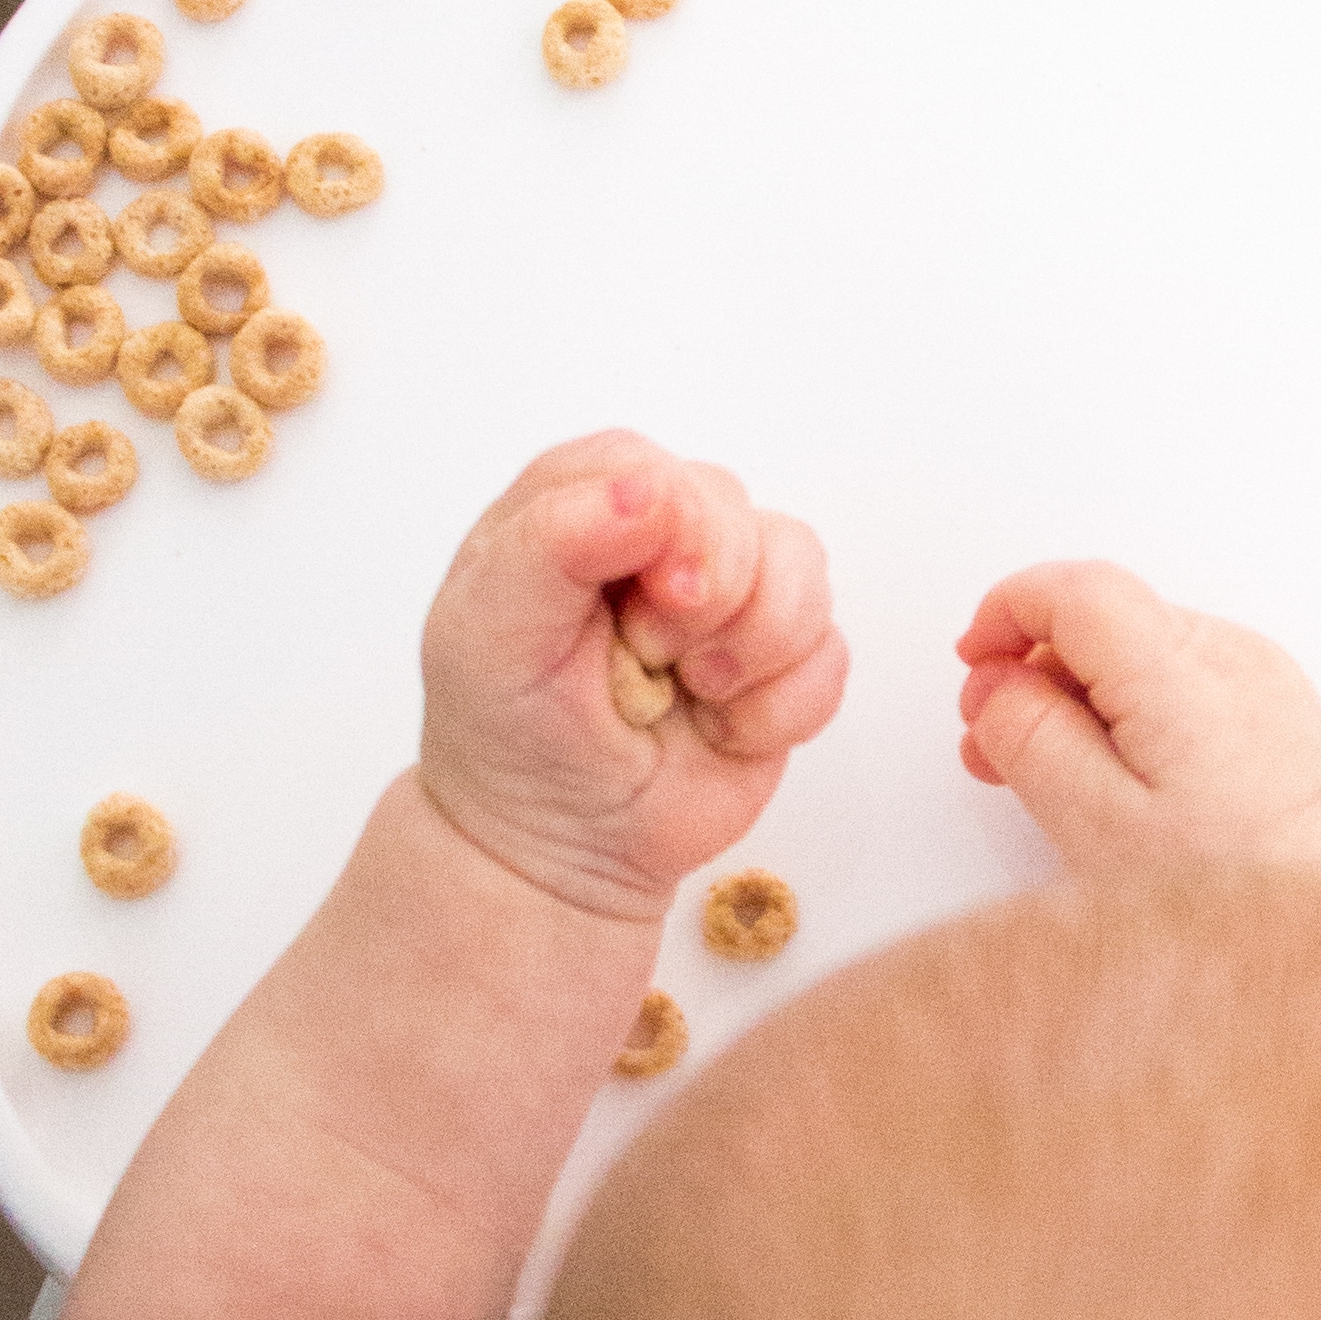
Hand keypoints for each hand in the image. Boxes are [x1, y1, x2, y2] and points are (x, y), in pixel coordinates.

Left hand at [421, 434, 844, 921]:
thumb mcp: (489, 628)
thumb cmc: (506, 731)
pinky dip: (779, 709)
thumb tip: (649, 489)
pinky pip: (831, 655)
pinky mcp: (780, 662)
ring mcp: (730, 596)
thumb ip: (553, 539)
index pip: (655, 470)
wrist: (552, 848)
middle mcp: (663, 537)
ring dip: (752, 650)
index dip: (670, 530)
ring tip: (692, 693)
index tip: (640, 608)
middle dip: (709, 602)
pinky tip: (722, 731)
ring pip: (805, 570)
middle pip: (739, 514)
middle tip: (651, 659)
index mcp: (582, 503)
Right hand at [954, 563, 1320, 881]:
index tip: (974, 662)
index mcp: (1181, 673)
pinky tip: (1114, 770)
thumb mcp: (1094, 822)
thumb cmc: (1228, 884)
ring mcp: (1257, 671)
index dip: (1008, 612)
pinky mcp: (1272, 698)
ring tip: (1050, 772)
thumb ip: (1030, 738)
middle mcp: (1227, 653)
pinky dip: (1129, 702)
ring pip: (1137, 643)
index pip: (1076, 590)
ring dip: (1078, 688)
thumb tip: (995, 685)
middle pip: (1103, 615)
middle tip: (995, 743)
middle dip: (1033, 663)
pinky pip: (1179, 672)